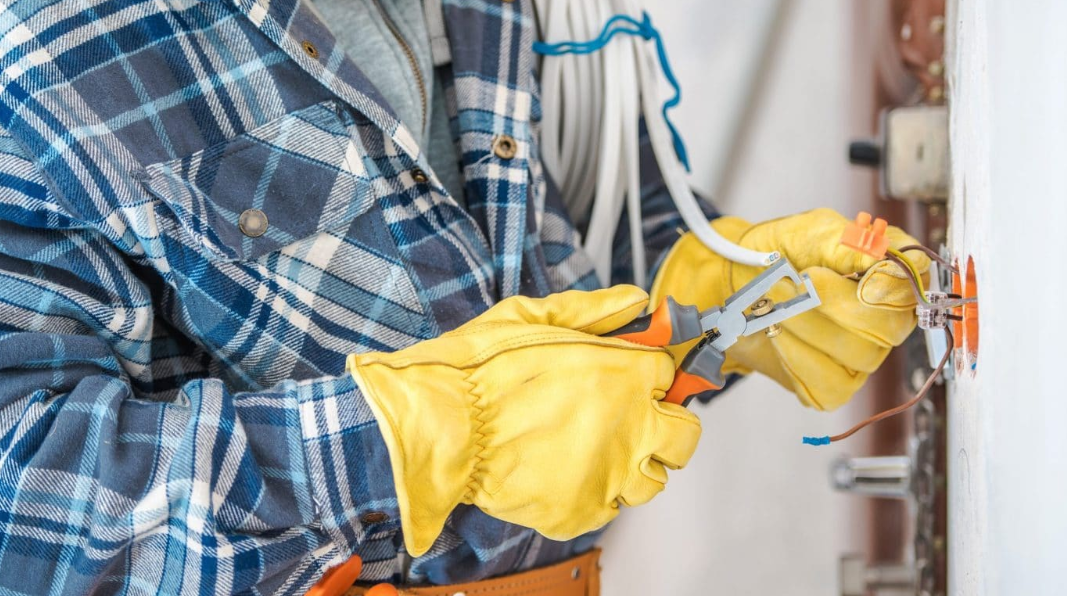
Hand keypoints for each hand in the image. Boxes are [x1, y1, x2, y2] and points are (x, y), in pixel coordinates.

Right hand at [347, 286, 700, 555]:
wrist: (438, 425)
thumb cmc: (478, 371)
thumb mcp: (533, 316)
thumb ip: (593, 310)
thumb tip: (635, 300)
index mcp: (625, 373)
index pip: (670, 374)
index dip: (651, 376)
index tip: (638, 378)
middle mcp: (629, 425)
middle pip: (684, 434)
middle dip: (666, 425)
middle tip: (634, 419)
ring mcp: (609, 473)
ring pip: (654, 479)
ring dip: (635, 464)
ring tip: (597, 450)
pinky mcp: (583, 510)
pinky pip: (612, 508)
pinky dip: (597, 494)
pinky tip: (568, 472)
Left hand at [650, 208, 929, 410]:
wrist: (735, 285)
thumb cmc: (778, 253)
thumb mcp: (811, 231)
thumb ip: (846, 240)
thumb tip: (879, 254)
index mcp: (888, 275)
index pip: (912, 284)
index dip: (887, 281)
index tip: (847, 269)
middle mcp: (885, 319)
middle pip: (886, 327)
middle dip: (830, 303)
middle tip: (791, 282)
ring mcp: (862, 356)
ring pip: (856, 355)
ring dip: (805, 326)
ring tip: (775, 304)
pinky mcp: (834, 386)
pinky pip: (829, 385)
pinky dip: (795, 358)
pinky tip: (778, 335)